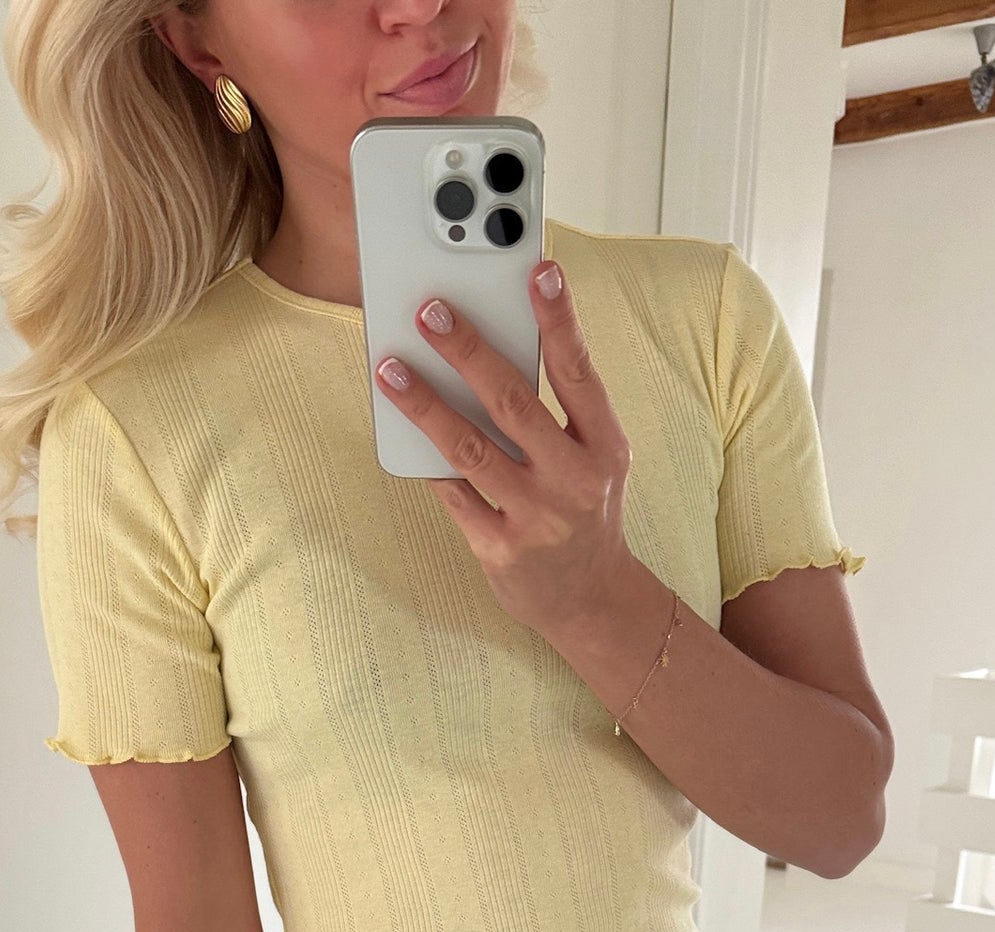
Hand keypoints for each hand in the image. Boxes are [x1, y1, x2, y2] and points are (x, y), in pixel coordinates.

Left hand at [373, 261, 637, 636]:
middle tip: (431, 311)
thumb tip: (496, 345)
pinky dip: (424, 460)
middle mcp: (573, 480)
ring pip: (471, 448)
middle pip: (514, 404)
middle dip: (469, 352)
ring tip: (390, 370)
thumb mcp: (595, 458)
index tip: (539, 269)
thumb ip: (561, 410)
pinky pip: (453, 494)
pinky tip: (397, 429)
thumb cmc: (586, 511)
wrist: (591, 600)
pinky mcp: (499, 549)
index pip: (579, 371)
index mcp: (604, 446)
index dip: (559, 318)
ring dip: (425, 405)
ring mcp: (536, 517)